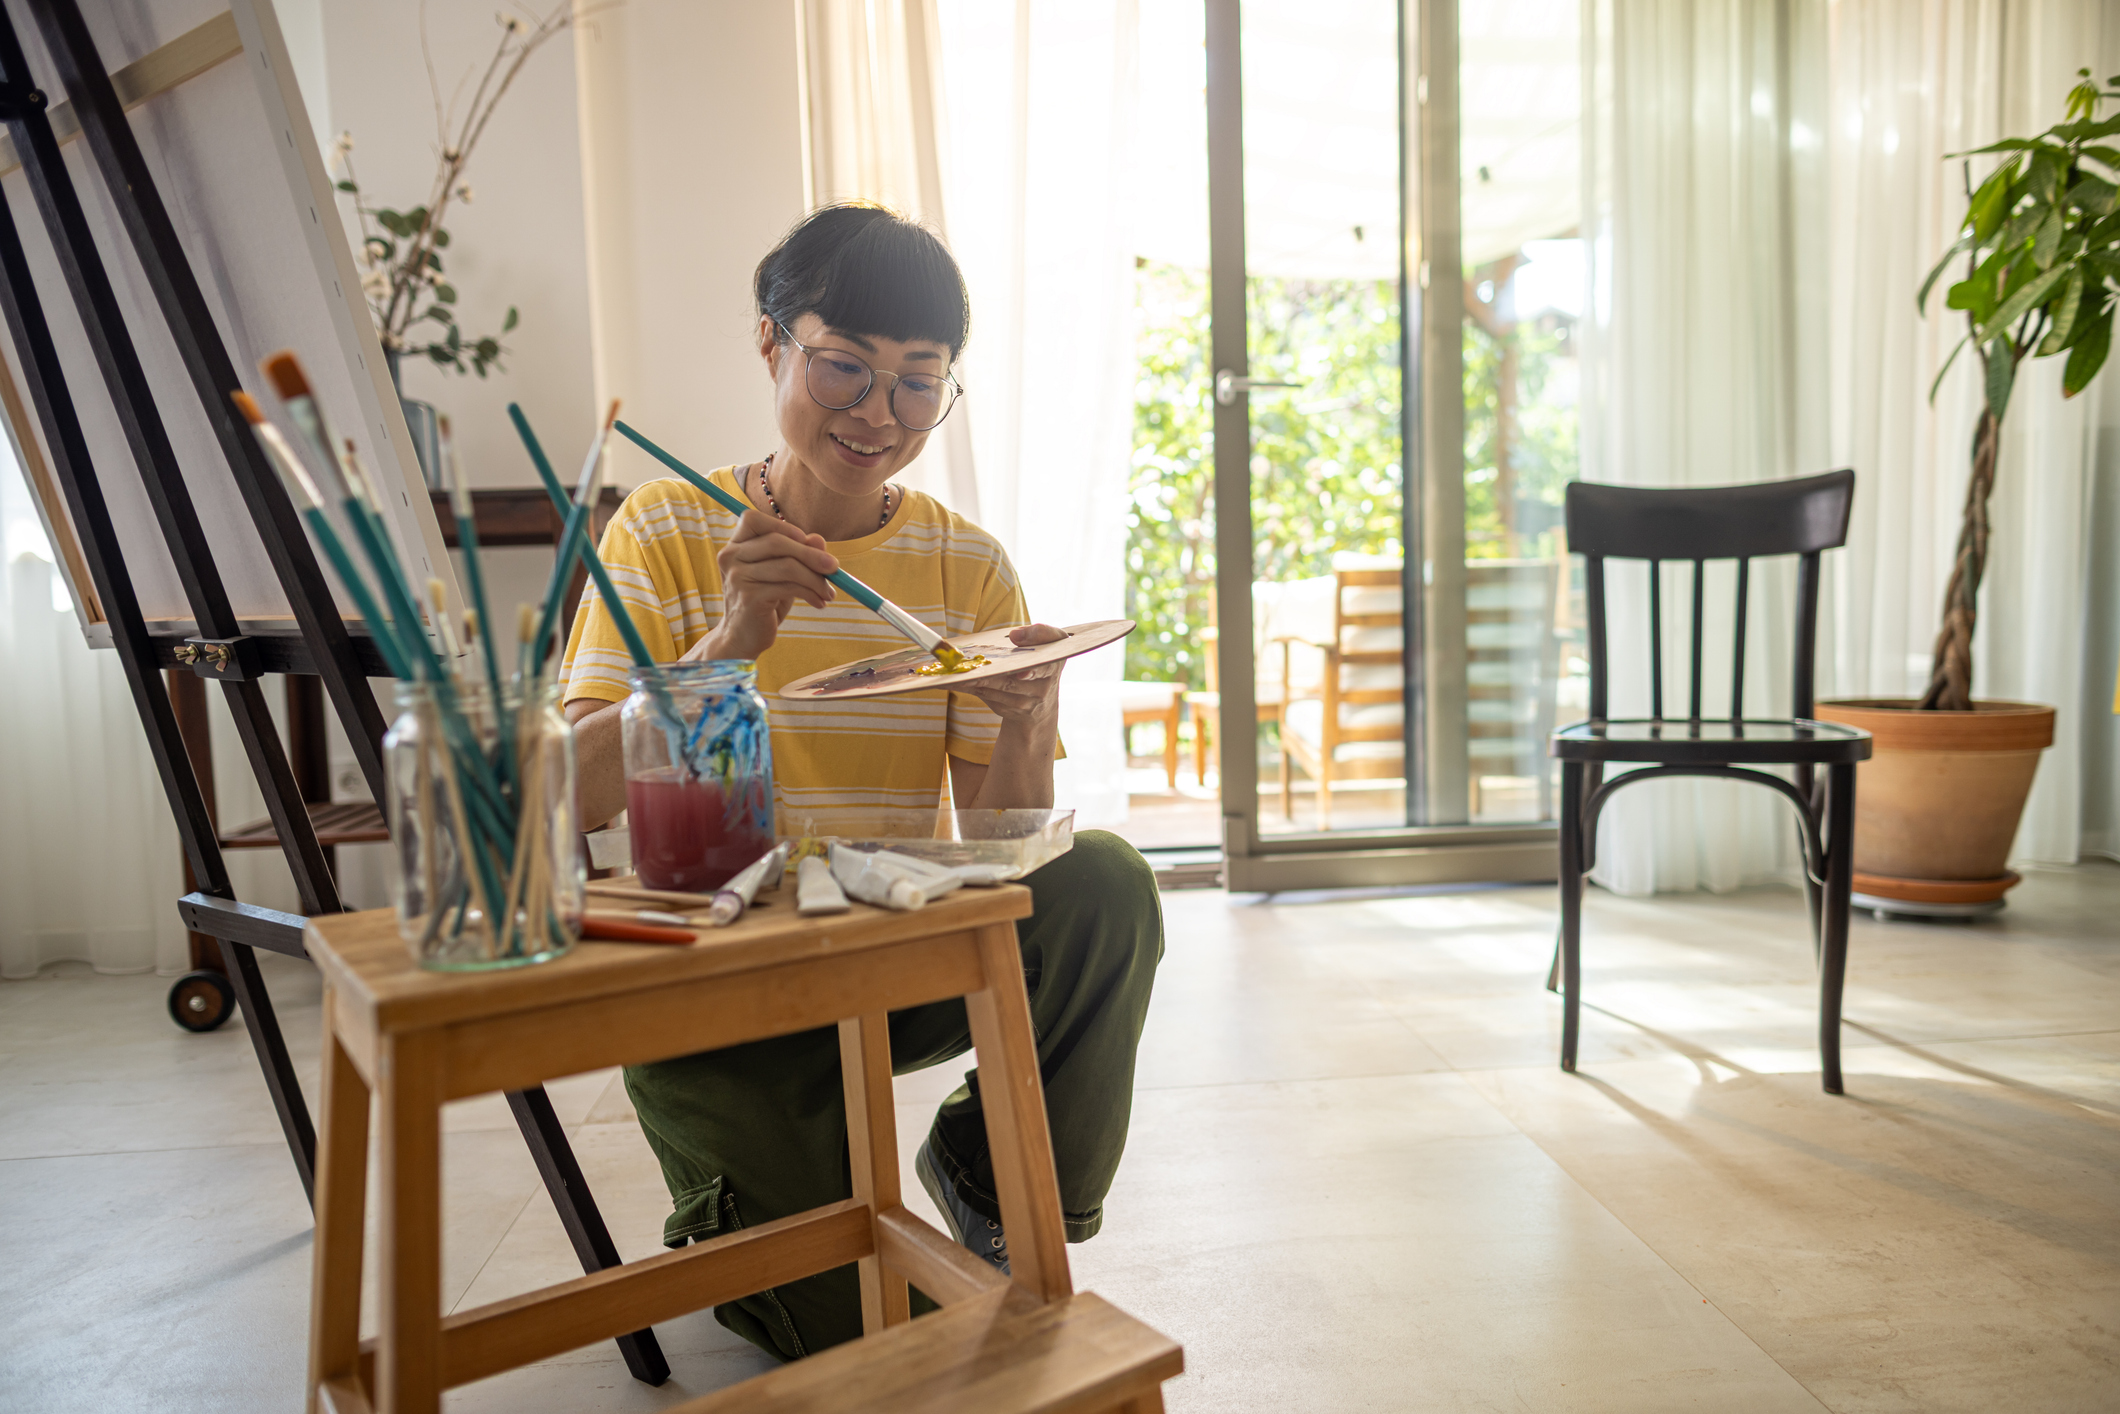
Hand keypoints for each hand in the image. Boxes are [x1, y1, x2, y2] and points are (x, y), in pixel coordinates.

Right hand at [689, 508, 838, 660]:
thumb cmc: (763, 601)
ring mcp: (738, 577)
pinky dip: (811, 593)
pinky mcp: (750, 597)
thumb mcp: (781, 573)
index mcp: (734, 546)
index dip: (783, 527)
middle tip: (835, 568)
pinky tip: (819, 602)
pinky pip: (790, 587)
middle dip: (812, 554)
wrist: (742, 637)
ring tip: (829, 592)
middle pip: (778, 542)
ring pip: (788, 566)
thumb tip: (818, 539)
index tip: (806, 541)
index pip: (753, 519)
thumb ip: (798, 553)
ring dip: (816, 579)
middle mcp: (731, 557)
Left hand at [960, 623, 1066, 726]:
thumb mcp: (1045, 645)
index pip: (1048, 666)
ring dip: (975, 682)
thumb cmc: (1040, 662)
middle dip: (992, 676)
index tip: (1022, 672)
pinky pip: (986, 696)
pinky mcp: (1009, 710)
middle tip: (974, 672)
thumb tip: (1015, 635)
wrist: (1041, 704)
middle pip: (1013, 681)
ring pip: (997, 690)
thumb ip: (1037, 634)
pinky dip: (970, 687)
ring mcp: (1026, 703)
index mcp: (1054, 665)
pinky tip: (953, 681)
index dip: (1034, 671)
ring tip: (956, 674)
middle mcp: (1043, 688)